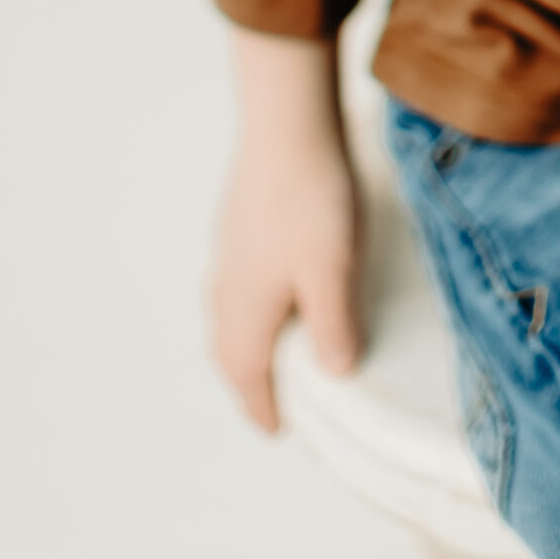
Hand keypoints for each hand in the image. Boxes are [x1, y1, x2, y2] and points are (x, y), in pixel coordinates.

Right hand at [206, 29, 361, 432]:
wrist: (286, 126)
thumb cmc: (310, 200)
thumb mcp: (332, 270)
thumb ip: (333, 326)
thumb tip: (335, 376)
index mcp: (243, 315)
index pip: (247, 380)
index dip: (266, 408)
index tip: (283, 431)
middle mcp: (224, 293)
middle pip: (231, 355)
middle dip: (253, 383)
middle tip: (280, 401)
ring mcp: (226, 259)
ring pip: (230, 320)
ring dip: (250, 345)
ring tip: (279, 354)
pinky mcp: (235, 230)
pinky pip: (236, 289)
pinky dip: (253, 309)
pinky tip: (277, 293)